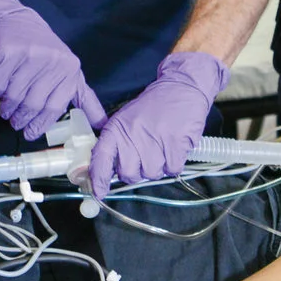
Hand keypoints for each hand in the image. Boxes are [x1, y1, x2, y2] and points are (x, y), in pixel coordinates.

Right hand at [0, 0, 106, 141]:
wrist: (12, 21)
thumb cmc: (42, 50)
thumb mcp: (68, 70)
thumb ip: (84, 97)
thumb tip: (101, 125)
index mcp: (70, 68)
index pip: (56, 106)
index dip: (42, 124)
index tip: (31, 134)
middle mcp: (53, 61)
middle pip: (34, 103)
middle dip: (22, 119)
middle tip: (15, 124)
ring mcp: (30, 56)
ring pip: (14, 96)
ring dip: (8, 108)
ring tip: (6, 109)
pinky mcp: (8, 53)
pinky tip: (0, 87)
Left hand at [89, 51, 227, 196]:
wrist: (182, 88)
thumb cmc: (154, 105)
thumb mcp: (127, 118)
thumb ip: (116, 143)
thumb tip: (108, 171)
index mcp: (117, 129)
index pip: (101, 159)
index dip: (98, 180)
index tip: (98, 192)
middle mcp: (133, 136)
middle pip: (129, 174)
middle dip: (137, 171)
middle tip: (144, 157)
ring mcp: (155, 142)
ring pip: (152, 174)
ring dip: (158, 166)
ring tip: (161, 148)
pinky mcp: (176, 145)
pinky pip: (172, 169)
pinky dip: (174, 164)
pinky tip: (174, 148)